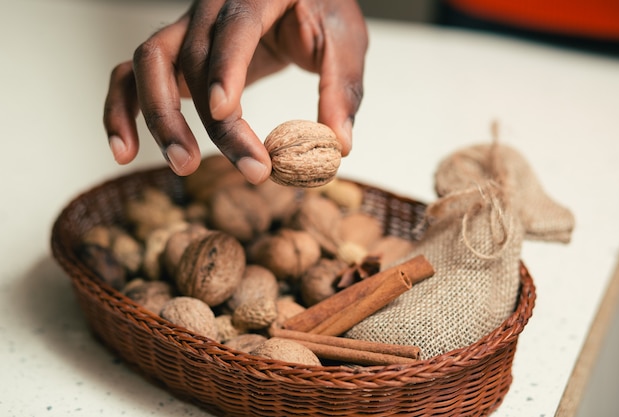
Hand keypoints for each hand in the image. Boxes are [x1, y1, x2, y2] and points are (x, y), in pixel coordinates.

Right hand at [103, 0, 367, 183]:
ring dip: (158, 117)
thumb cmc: (318, 11)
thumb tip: (340, 145)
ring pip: (148, 63)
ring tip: (183, 165)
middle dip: (216, 122)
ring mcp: (185, 28)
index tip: (227, 112)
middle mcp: (210, 6)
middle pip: (192, 58)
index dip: (226, 68)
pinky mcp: (174, 52)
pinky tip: (125, 152)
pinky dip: (121, 110)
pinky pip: (130, 75)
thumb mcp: (343, 41)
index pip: (235, 26)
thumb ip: (342, 87)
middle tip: (252, 169)